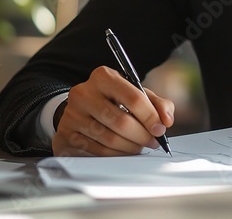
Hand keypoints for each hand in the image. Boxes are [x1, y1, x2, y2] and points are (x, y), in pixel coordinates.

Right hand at [52, 66, 174, 156]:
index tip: (160, 129)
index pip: (133, 97)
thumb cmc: (113, 100)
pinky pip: (97, 152)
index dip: (151, 116)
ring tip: (138, 146)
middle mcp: (83, 93)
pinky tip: (122, 151)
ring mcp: (72, 115)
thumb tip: (166, 120)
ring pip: (110, 139)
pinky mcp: (65, 135)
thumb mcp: (135, 94)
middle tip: (152, 141)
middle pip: (121, 121)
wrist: (81, 109)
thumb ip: (157, 104)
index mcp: (103, 76)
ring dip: (131, 147)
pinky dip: (116, 155)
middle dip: (142, 135)